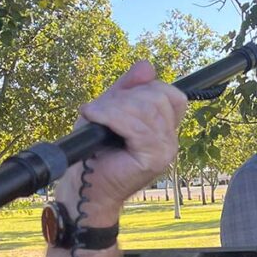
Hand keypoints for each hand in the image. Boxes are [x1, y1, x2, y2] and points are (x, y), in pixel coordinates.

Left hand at [55, 61, 187, 223]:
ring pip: (147, 107)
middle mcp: (170, 140)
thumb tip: (147, 66)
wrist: (84, 190)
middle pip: (158, 96)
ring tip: (95, 117)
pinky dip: (110, 116)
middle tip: (100, 112)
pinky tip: (93, 118)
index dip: (145, 89)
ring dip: (114, 107)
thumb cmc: (92, 154)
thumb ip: (127, 90)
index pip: (171, 95)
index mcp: (164, 129)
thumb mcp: (108, 112)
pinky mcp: (154, 159)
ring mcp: (165, 151)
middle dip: (124, 97)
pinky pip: (137, 125)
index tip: (117, 102)